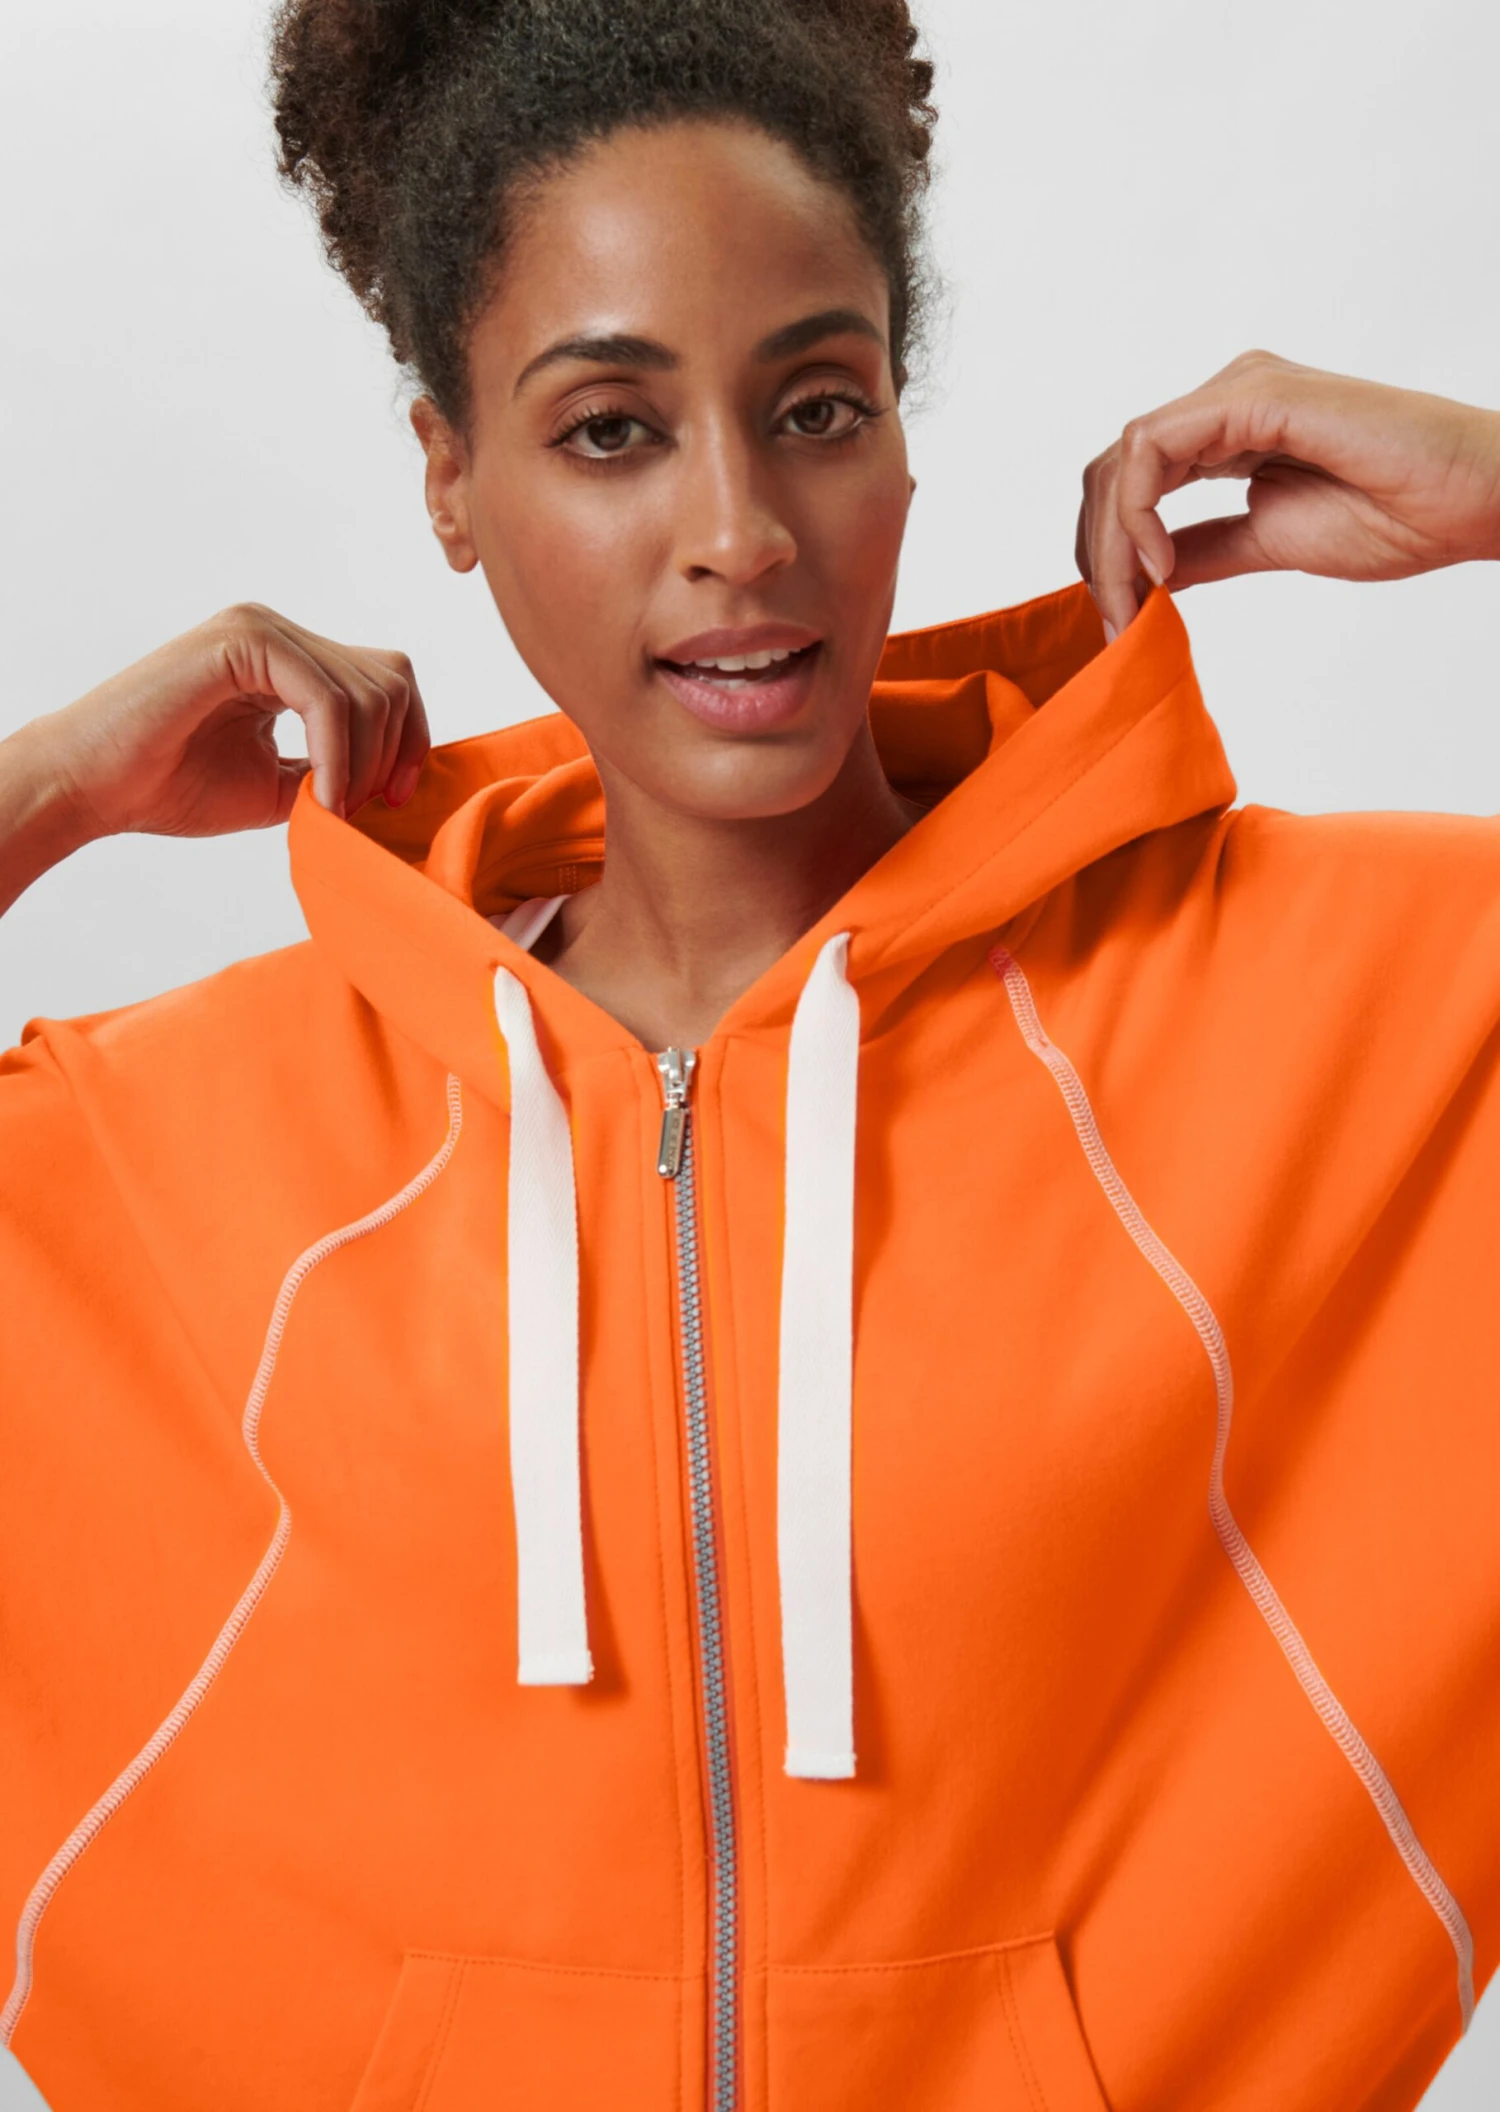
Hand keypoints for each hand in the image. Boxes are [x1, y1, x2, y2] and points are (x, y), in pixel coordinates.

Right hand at [40, 602, 428, 840]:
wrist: (95, 787)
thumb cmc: (172, 787)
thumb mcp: (280, 786)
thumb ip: (336, 771)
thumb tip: (397, 782)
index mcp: (290, 660)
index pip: (387, 679)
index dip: (410, 739)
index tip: (396, 800)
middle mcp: (279, 634)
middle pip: (390, 679)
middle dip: (393, 755)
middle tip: (357, 810)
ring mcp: (261, 629)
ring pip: (367, 689)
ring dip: (365, 764)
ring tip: (331, 810)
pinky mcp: (242, 641)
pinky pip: (326, 699)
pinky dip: (338, 757)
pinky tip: (321, 799)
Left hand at [1076, 350, 1499, 638]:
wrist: (1470, 501)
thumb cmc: (1397, 514)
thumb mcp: (1269, 542)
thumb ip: (1205, 549)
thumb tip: (1147, 576)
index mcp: (1229, 431)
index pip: (1131, 481)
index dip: (1109, 553)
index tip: (1121, 621)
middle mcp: (1226, 399)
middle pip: (1113, 468)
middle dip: (1097, 552)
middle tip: (1113, 623)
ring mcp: (1238, 390)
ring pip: (1123, 458)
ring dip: (1109, 542)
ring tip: (1132, 605)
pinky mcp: (1254, 394)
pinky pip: (1153, 447)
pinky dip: (1139, 512)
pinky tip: (1162, 566)